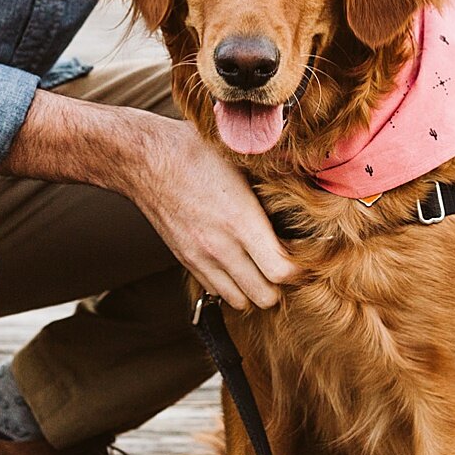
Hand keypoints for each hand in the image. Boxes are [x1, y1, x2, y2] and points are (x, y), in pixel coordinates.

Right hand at [123, 114, 299, 312]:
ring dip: (256, 289)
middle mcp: (221, 247)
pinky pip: (217, 291)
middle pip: (264, 297)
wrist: (146, 160)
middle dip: (281, 285)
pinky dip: (232, 286)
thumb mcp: (242, 161)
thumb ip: (272, 185)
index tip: (305, 254)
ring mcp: (201, 258)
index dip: (300, 269)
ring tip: (263, 267)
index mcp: (240, 221)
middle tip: (287, 262)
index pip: (281, 271)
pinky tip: (238, 262)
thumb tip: (308, 192)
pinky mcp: (186, 261)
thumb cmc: (196, 152)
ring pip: (240, 301)